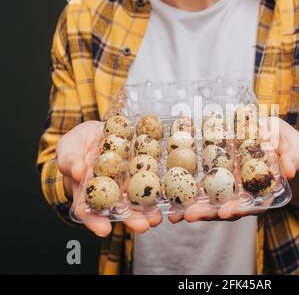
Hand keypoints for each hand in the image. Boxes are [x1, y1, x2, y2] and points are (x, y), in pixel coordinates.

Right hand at [56, 121, 161, 236]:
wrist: (100, 129)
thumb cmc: (79, 143)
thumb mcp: (68, 147)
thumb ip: (70, 160)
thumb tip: (78, 173)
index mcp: (87, 190)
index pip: (88, 210)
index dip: (95, 221)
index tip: (103, 230)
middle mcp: (110, 191)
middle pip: (120, 209)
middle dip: (132, 220)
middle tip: (142, 226)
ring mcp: (127, 182)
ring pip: (139, 199)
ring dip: (150, 210)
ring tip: (159, 217)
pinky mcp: (142, 171)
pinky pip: (152, 180)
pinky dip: (161, 189)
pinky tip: (170, 195)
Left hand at [169, 117, 298, 223]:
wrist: (280, 141)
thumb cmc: (289, 145)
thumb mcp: (294, 147)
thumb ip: (292, 157)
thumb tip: (289, 170)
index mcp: (264, 188)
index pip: (251, 204)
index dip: (238, 209)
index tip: (225, 213)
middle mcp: (245, 191)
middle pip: (227, 207)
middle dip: (208, 213)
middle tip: (189, 216)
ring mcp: (232, 185)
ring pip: (213, 200)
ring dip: (194, 207)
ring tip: (174, 213)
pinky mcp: (220, 174)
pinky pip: (205, 183)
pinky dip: (190, 189)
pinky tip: (170, 192)